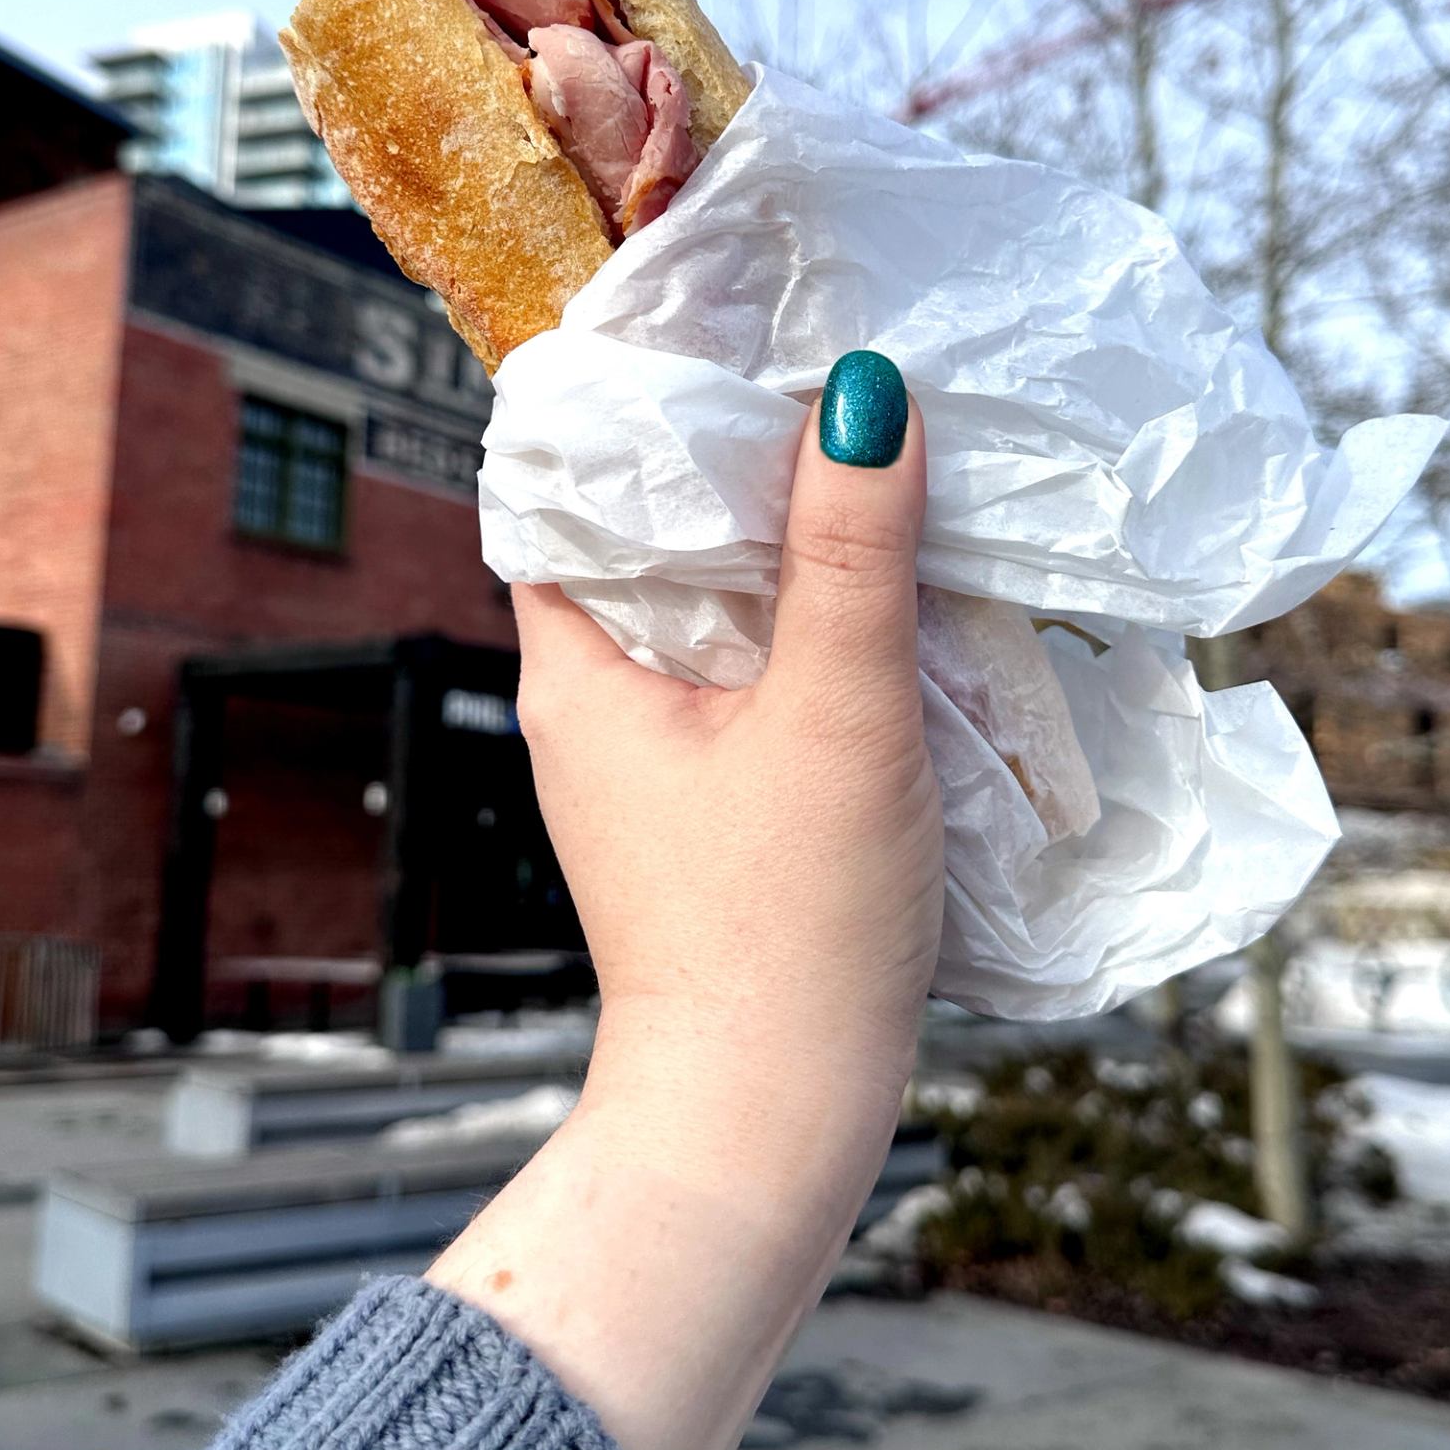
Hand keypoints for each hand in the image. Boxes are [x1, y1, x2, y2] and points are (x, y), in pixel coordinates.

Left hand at [512, 374, 943, 1103]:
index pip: (567, 480)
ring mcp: (644, 755)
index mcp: (572, 663)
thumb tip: (862, 390)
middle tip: (832, 380)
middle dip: (735, 461)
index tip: (730, 331)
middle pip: (646, 533)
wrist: (768, 1118)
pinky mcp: (704, 802)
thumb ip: (853, 552)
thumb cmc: (786, 924)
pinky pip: (743, 672)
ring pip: (705, 604)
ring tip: (871, 466)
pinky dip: (801, 626)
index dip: (639, 398)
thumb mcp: (837, 713)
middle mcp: (588, 698)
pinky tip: (882, 601)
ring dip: (780, 546)